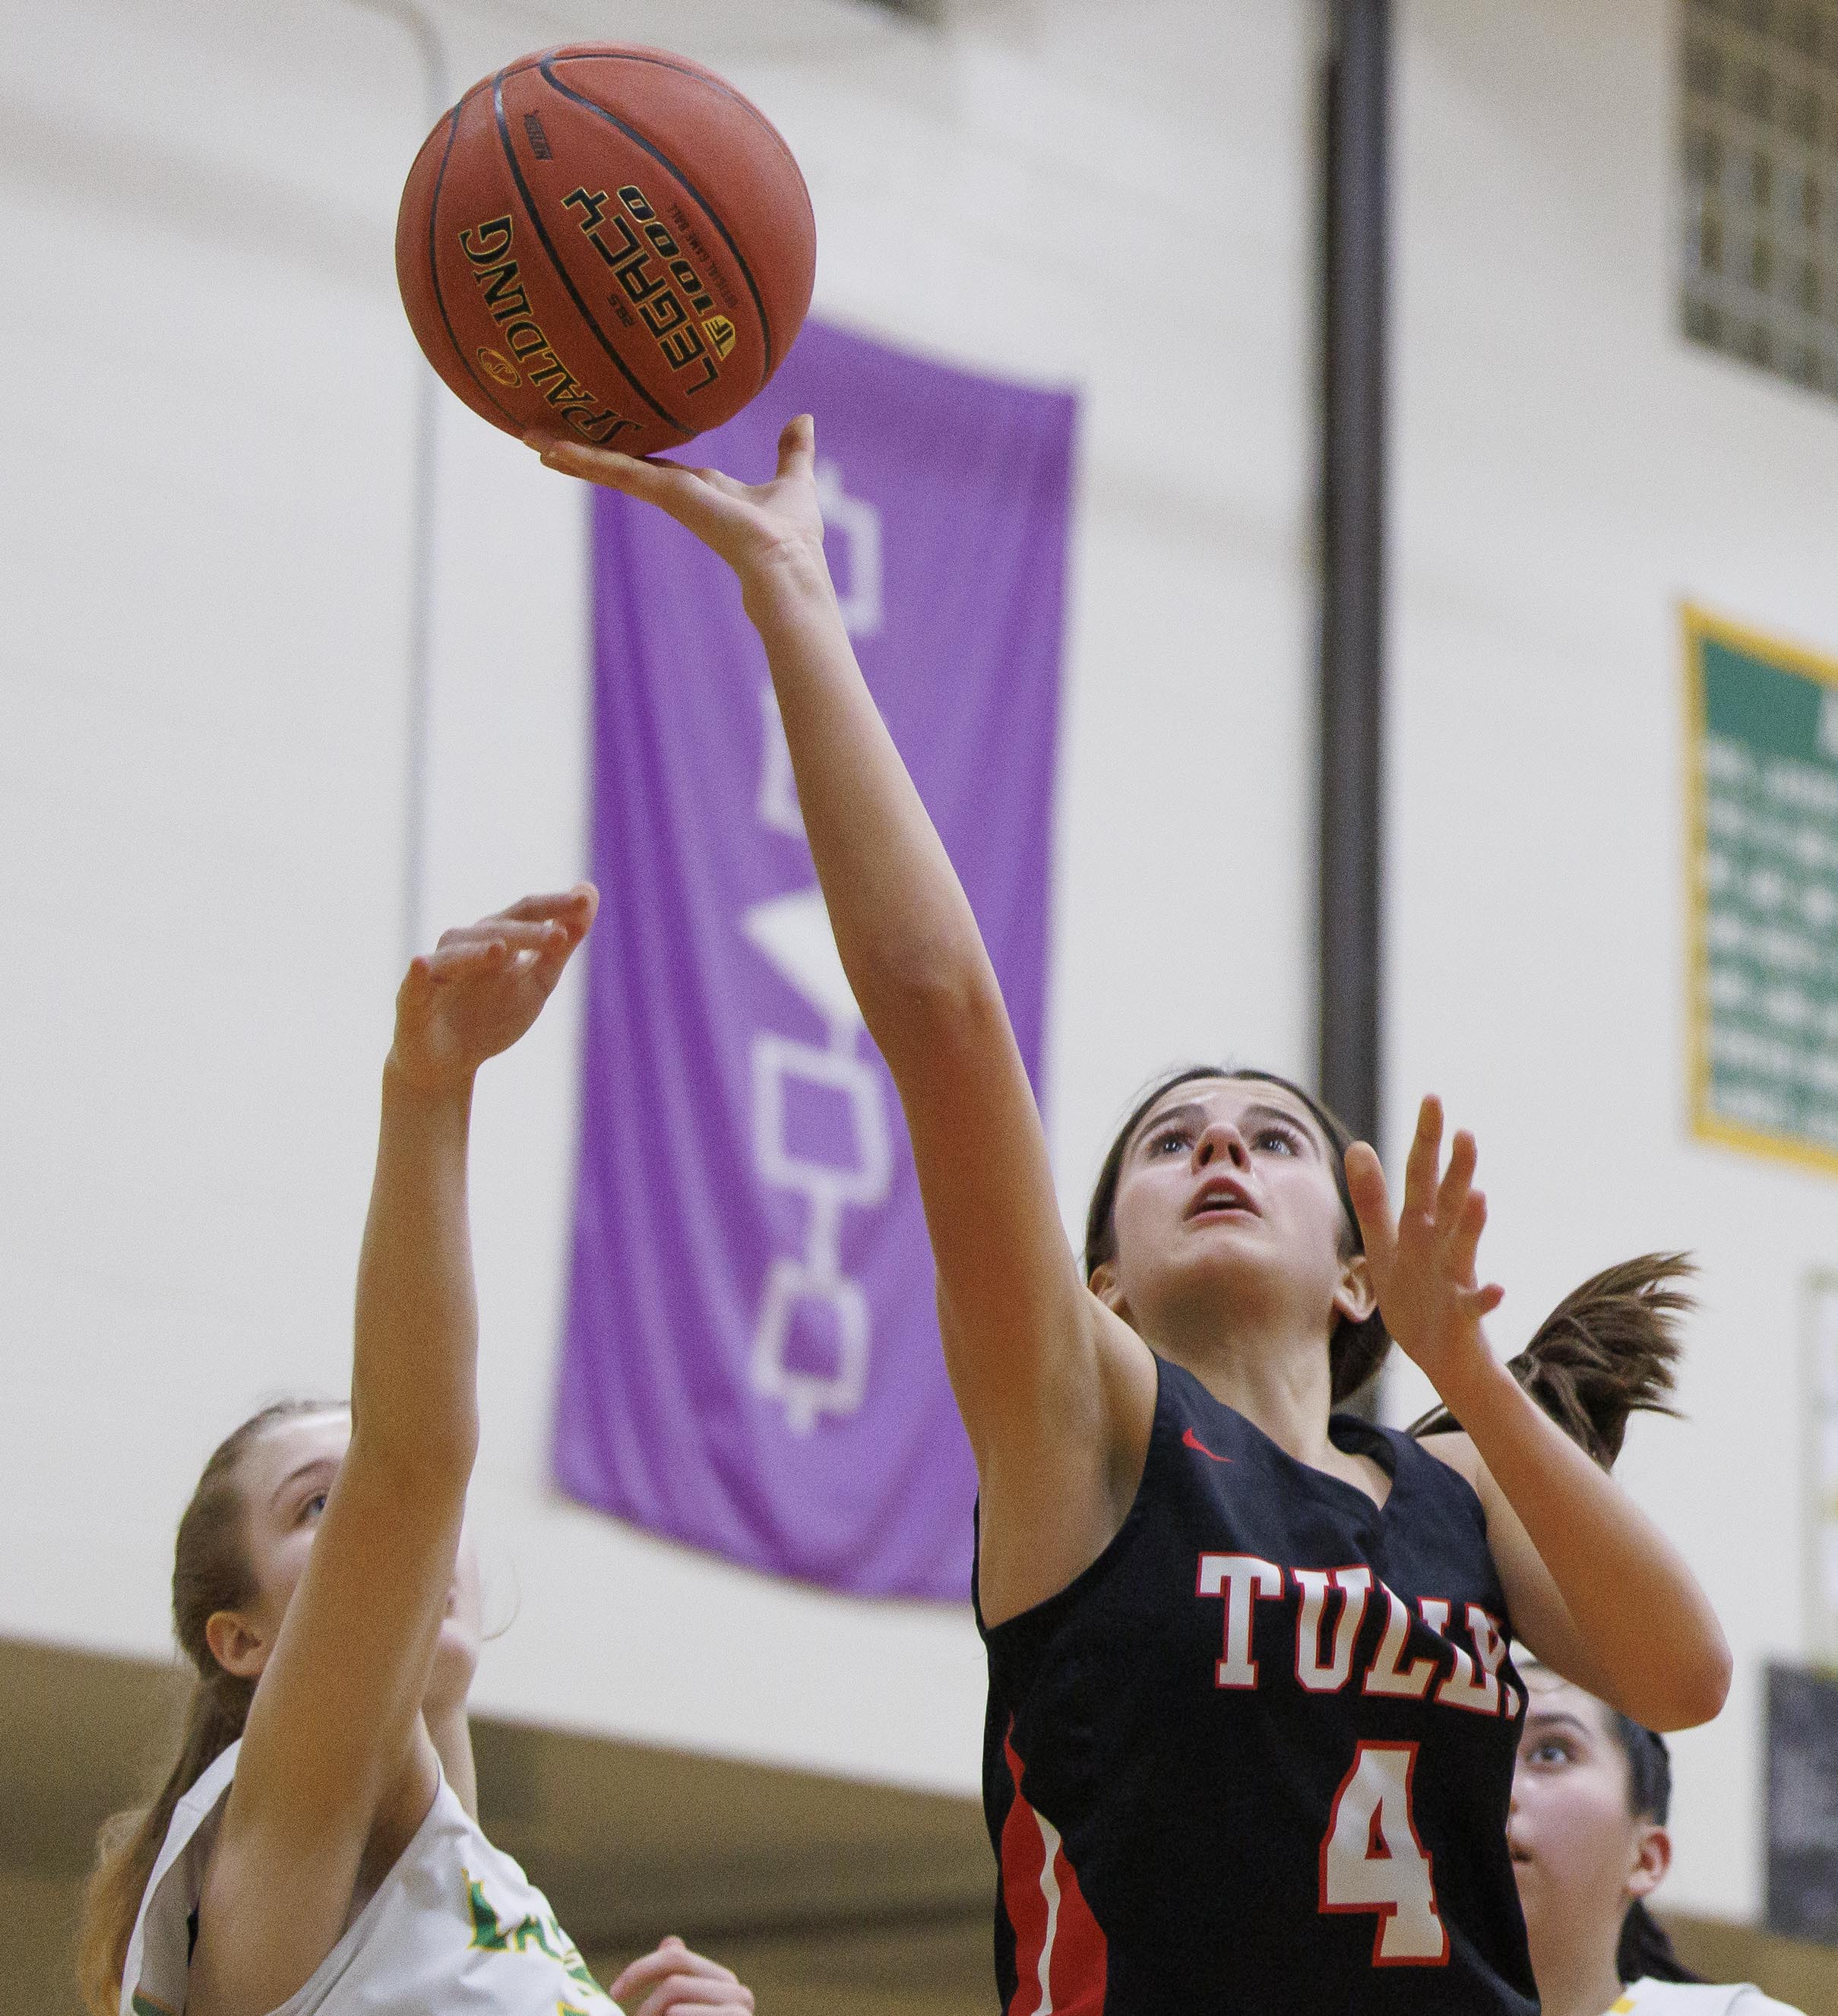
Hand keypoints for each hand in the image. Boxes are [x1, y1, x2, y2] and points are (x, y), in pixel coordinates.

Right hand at [388, 885, 596, 1095]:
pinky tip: (422, 965)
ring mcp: (437, 971)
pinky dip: (420, 973)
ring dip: (478, 952)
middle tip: (559, 937)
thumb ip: (561, 946)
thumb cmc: (491, 1016)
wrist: (447, 1063)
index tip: (584, 899)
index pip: (525, 913)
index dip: (554, 905)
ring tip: (501, 950)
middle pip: (495, 931)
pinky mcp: (411, 1000)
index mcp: (494, 938)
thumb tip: (591, 893)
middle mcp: (463, 946)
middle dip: (527, 934)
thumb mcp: (536, 983)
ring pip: (456, 953)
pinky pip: (414, 984)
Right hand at [530, 414, 827, 600]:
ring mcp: (669, 495)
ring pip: (612, 469)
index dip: (624, 452)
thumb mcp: (792, 479)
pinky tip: (552, 450)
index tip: (596, 438)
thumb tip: (803, 419)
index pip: (651, 467)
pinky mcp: (667, 495)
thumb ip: (791, 451)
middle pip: (621, 467)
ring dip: (572, 454)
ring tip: (530, 439)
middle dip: (583, 454)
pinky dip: (588, 460)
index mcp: (701, 489)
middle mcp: (679, 493)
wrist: (787, 567)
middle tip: (542, 439)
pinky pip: (620, 473)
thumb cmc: (793, 536)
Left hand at [607, 1935, 754, 2015]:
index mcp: (722, 1983)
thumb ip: (677, 1981)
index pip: (675, 1957)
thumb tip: (670, 1941)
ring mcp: (740, 2011)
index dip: (640, 1969)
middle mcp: (737, 1992)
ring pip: (674, 1998)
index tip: (614, 1992)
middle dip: (645, 2007)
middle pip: (673, 1979)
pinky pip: (681, 2013)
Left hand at [1343, 1096, 1502, 1396]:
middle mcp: (1442, 1246)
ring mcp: (1455, 1279)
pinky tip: (1498, 1288)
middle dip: (1456, 1169)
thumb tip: (1358, 1145)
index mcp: (1421, 1227)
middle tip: (1465, 1132)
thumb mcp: (1385, 1244)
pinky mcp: (1462, 1316)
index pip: (1423, 1175)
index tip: (1433, 1097)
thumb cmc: (1413, 1296)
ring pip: (1464, 1247)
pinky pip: (1475, 1306)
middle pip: (1449, 1202)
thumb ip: (1372, 1198)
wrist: (1440, 1358)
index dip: (1426, 1139)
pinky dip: (1487, 1298)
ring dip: (1472, 1223)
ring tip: (1480, 1194)